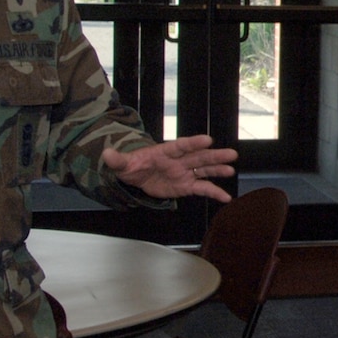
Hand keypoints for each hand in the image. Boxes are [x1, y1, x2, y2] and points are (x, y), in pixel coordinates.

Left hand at [101, 135, 237, 201]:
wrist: (136, 176)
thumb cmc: (132, 166)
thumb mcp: (123, 164)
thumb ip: (118, 160)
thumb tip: (106, 154)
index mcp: (165, 152)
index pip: (181, 146)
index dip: (194, 143)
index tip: (207, 140)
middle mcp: (179, 161)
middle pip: (199, 157)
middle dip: (214, 156)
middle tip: (231, 154)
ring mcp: (185, 173)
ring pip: (204, 171)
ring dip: (218, 170)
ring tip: (231, 170)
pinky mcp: (186, 186)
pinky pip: (202, 188)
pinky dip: (214, 192)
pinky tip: (226, 197)